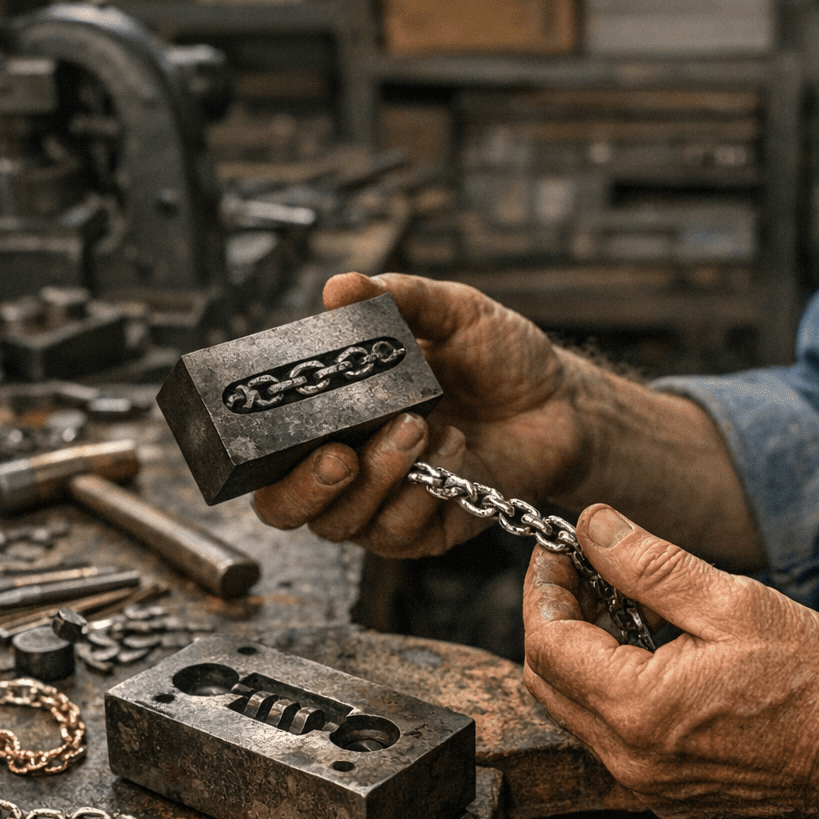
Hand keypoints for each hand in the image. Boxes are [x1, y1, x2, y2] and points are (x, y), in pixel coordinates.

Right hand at [253, 272, 593, 557]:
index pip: (270, 454)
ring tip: (418, 426)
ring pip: (348, 523)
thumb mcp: (450, 314)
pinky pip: (404, 531)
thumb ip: (396, 300)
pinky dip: (424, 492)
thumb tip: (339, 287)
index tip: (282, 423)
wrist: (562, 398)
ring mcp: (386, 505)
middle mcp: (348, 469)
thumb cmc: (497, 357)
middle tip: (341, 454)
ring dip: (378, 478)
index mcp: (333, 419)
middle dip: (308, 487)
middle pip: (289, 509)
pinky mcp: (430, 530)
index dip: (256, 451)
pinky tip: (453, 447)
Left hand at [522, 503, 818, 818]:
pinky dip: (606, 686)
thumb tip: (592, 526)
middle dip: (554, 616)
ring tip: (617, 600)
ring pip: (573, 709)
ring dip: (580, 650)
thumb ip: (649, 564)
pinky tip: (643, 649)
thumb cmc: (817, 679)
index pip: (547, 643)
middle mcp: (628, 759)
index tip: (557, 550)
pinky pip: (606, 735)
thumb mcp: (732, 602)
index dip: (543, 589)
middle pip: (547, 679)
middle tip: (581, 569)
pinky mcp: (663, 792)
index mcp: (638, 710)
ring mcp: (644, 784)